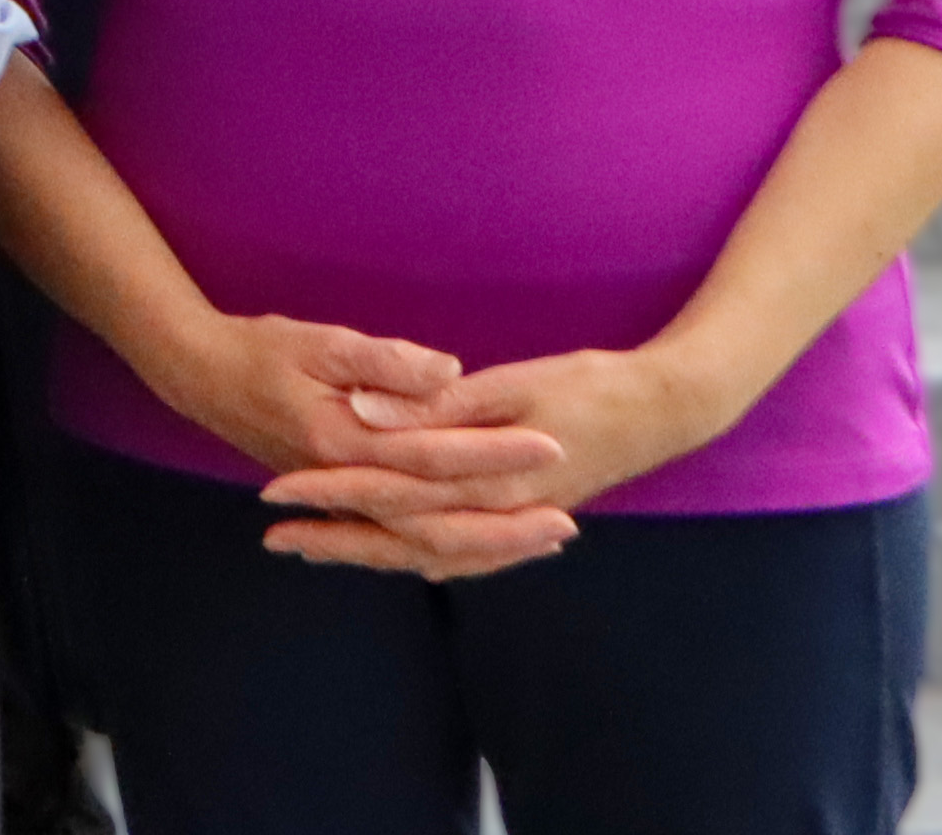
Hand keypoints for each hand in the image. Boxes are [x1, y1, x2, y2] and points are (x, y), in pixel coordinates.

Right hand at [134, 306, 575, 575]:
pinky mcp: (344, 502)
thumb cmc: (258, 349)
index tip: (554, 442)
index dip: (497, 449)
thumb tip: (449, 373)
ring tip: (543, 541)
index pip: (437, 455)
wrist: (197, 375)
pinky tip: (483, 549)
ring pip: (422, 544)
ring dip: (485, 545)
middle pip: (438, 521)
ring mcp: (344, 501)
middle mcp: (348, 484)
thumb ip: (383, 362)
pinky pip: (402, 543)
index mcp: (344, 442)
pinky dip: (448, 551)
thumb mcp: (318, 340)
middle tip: (567, 523)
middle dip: (507, 525)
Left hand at [259, 340, 737, 554]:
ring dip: (371, 553)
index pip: (392, 495)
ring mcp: (517, 524)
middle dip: (337, 538)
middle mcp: (499, 515)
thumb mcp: (513, 384)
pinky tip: (401, 556)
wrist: (665, 410)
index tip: (277, 494)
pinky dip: (425, 557)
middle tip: (275, 538)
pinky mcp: (529, 518)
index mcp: (489, 481)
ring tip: (316, 549)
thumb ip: (438, 406)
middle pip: (402, 538)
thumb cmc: (590, 385)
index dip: (331, 494)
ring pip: (430, 554)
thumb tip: (367, 415)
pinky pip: (466, 554)